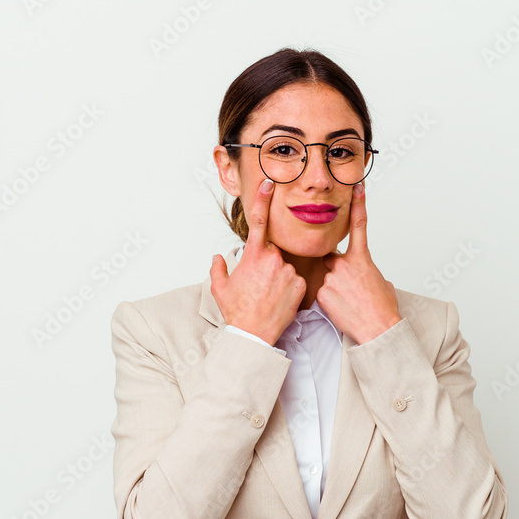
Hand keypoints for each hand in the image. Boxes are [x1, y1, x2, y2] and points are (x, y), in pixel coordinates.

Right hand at [210, 178, 305, 346]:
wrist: (253, 334)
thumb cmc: (236, 311)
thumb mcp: (220, 288)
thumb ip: (218, 268)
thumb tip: (217, 258)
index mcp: (253, 255)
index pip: (258, 220)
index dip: (262, 199)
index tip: (268, 184)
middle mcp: (273, 259)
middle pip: (273, 252)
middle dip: (267, 263)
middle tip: (259, 284)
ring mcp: (289, 271)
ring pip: (285, 267)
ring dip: (279, 276)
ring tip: (268, 296)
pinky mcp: (301, 284)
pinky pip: (296, 280)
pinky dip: (289, 287)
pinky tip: (279, 300)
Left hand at [317, 182, 400, 344]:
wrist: (378, 328)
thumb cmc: (384, 308)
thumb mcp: (381, 282)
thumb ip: (368, 271)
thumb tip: (366, 274)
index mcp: (362, 258)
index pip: (359, 225)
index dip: (359, 205)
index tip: (357, 188)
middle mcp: (344, 264)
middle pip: (331, 258)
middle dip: (336, 270)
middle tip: (349, 288)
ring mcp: (331, 277)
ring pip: (326, 278)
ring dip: (334, 289)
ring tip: (348, 303)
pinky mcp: (321, 293)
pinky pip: (321, 293)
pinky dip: (329, 301)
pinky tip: (341, 309)